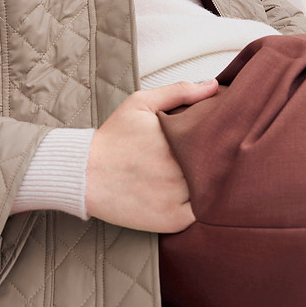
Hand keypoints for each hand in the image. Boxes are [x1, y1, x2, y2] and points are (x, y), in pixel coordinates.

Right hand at [85, 80, 218, 232]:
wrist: (84, 173)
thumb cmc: (113, 138)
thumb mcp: (141, 103)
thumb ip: (179, 91)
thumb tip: (214, 86)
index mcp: (176, 139)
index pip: (217, 139)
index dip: (221, 139)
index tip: (218, 138)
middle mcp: (179, 170)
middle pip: (216, 167)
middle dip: (218, 161)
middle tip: (214, 158)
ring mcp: (177, 198)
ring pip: (211, 192)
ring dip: (211, 185)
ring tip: (203, 177)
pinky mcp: (172, 220)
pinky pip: (200, 215)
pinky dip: (200, 207)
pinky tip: (189, 196)